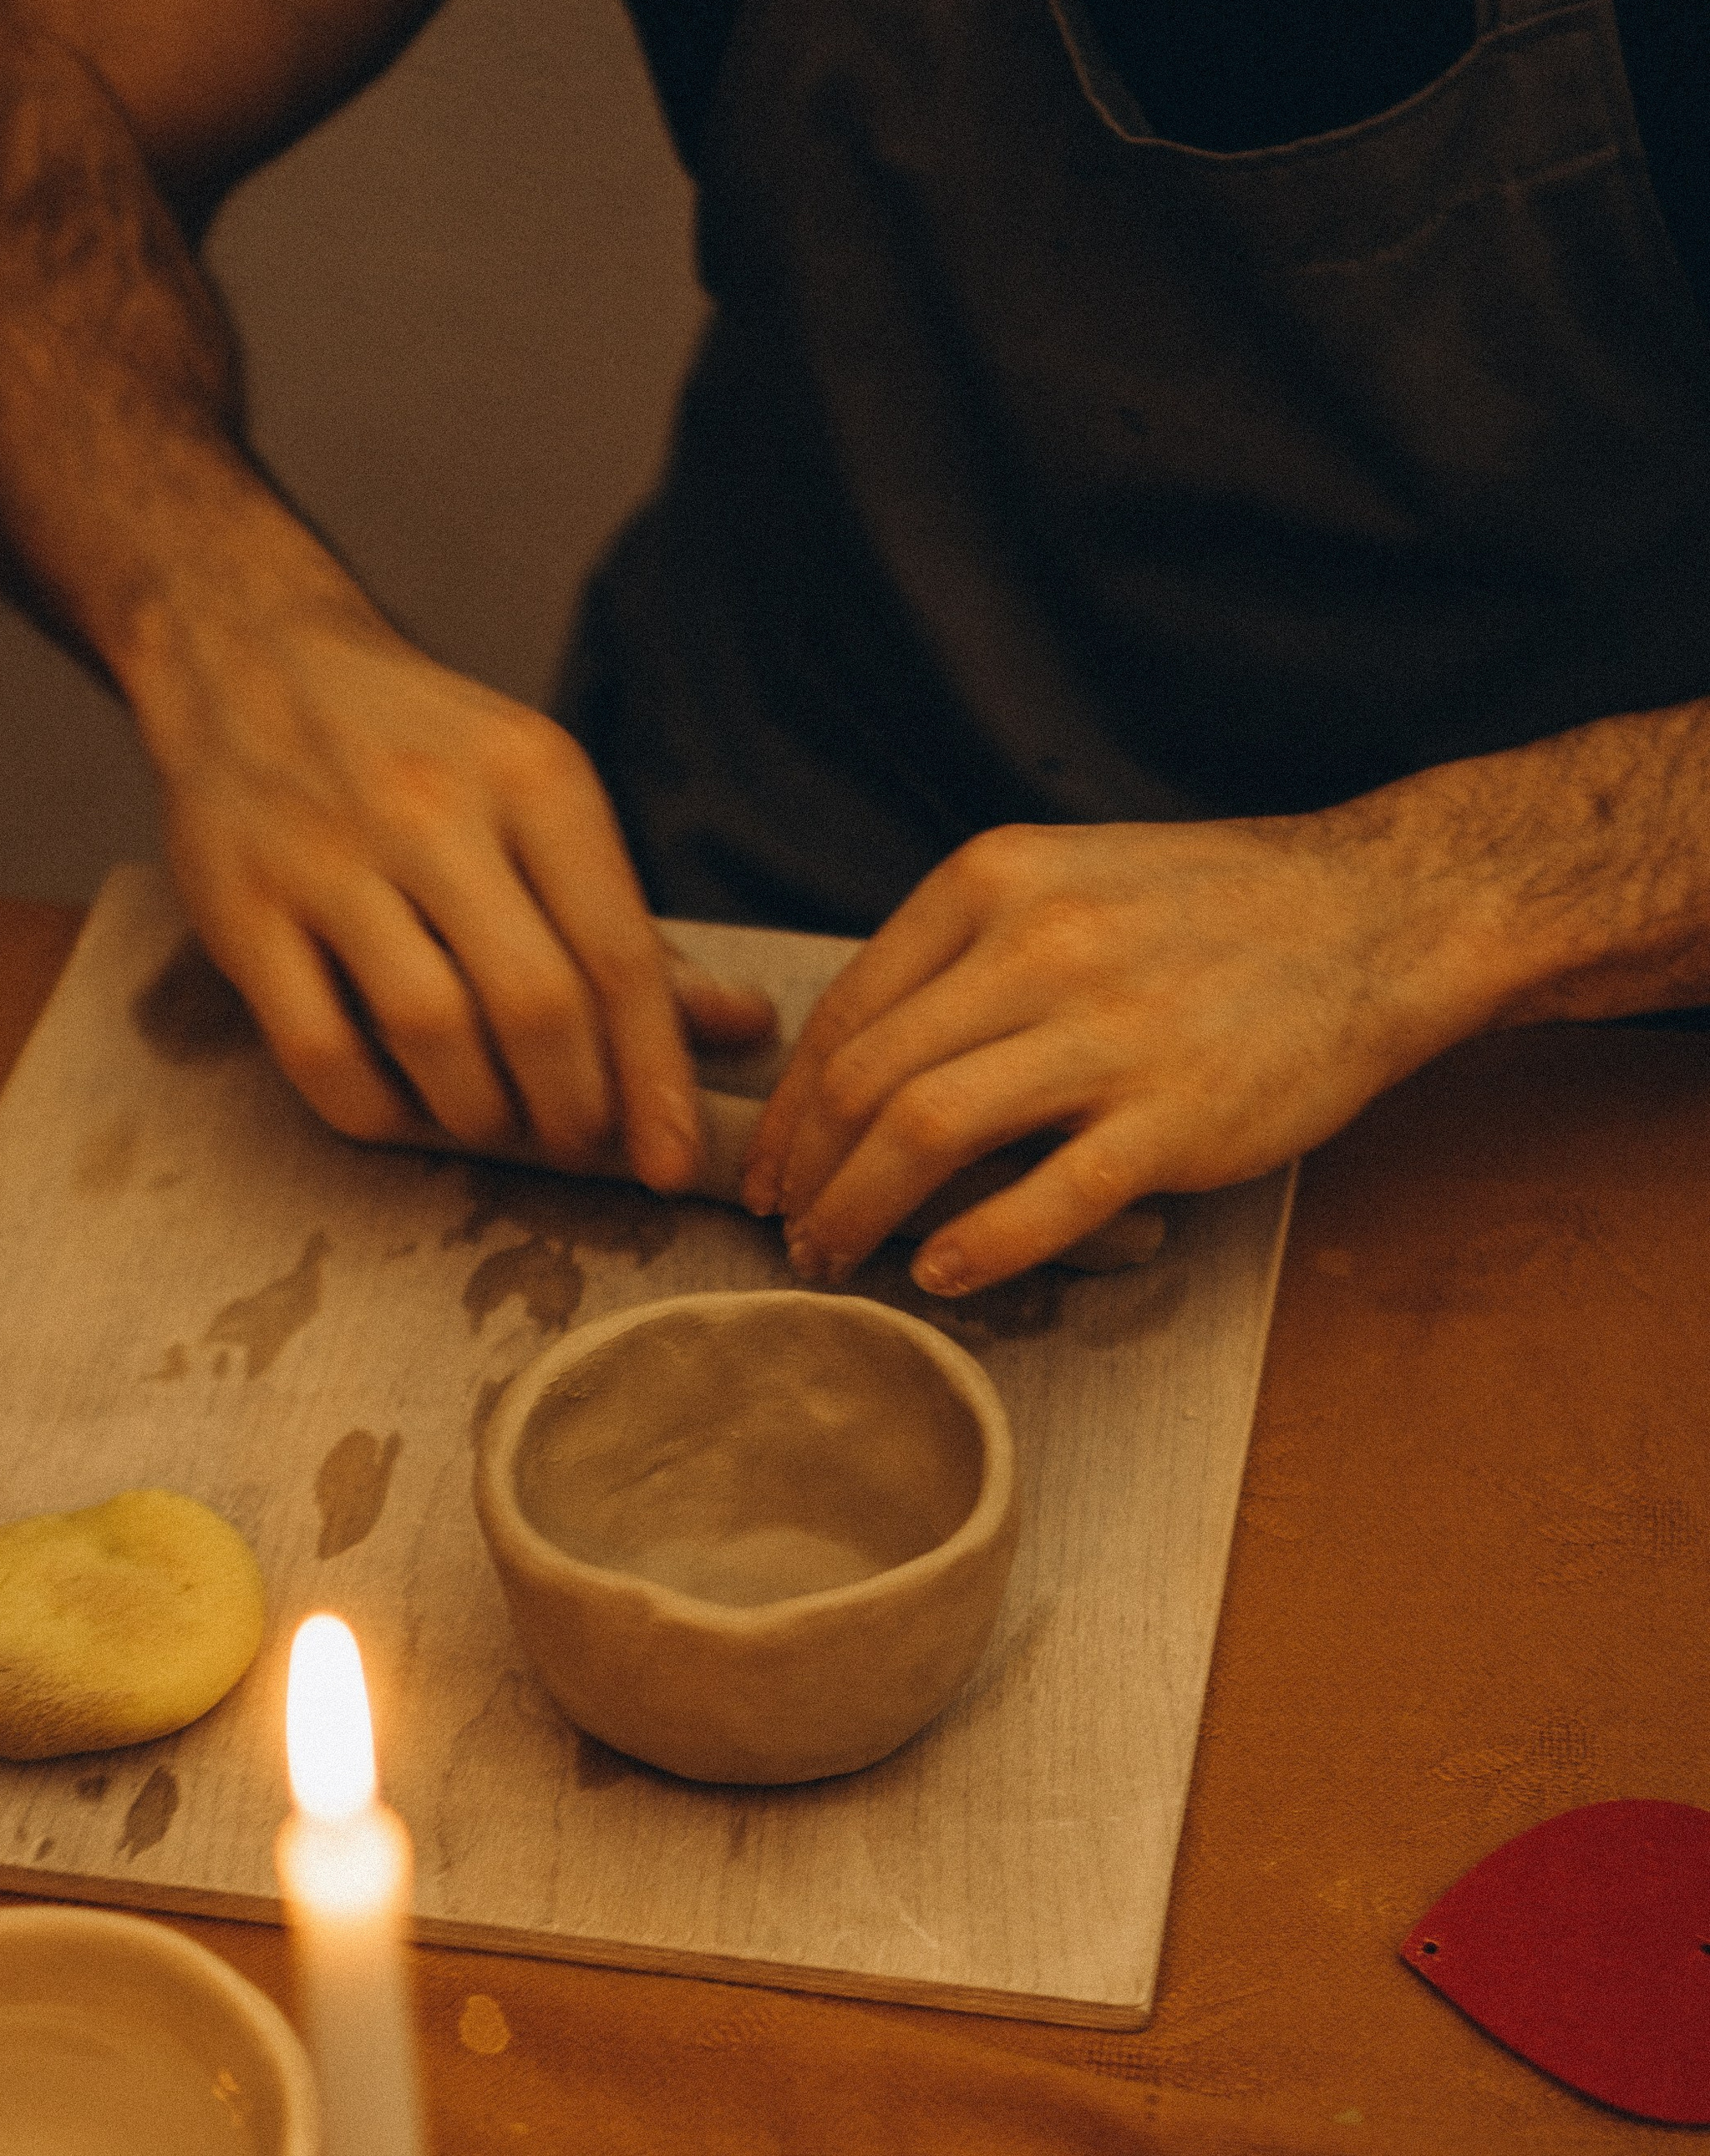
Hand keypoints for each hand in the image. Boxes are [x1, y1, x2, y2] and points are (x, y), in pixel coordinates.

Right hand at [143, 561, 774, 1188]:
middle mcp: (433, 809)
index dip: (655, 1076)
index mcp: (535, 777)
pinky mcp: (243, 908)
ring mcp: (328, 857)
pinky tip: (405, 1108)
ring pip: (431, 1033)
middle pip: (535, 1004)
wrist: (247, 657)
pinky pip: (319, 1052)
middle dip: (571, 1108)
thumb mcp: (540, 804)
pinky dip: (377, 1111)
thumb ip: (634, 929)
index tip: (671, 1162)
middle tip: (575, 1141)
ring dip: (480, 1114)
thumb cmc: (424, 754)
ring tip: (497, 1122)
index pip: (618, 953)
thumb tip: (747, 1028)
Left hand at [740, 807, 1497, 1288]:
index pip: (849, 1011)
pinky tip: (940, 1275)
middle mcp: (1040, 946)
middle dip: (806, 1171)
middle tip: (789, 1229)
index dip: (792, 1108)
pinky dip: (973, 1248)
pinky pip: (1043, 1198)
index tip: (772, 1169)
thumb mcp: (1070, 880)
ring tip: (836, 1256)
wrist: (1382, 914)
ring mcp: (1110, 1032)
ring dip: (860, 1210)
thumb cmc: (1215, 911)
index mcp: (996, 881)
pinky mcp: (1176, 1117)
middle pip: (867, 1080)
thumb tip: (862, 1058)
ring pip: (927, 1133)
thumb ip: (967, 953)